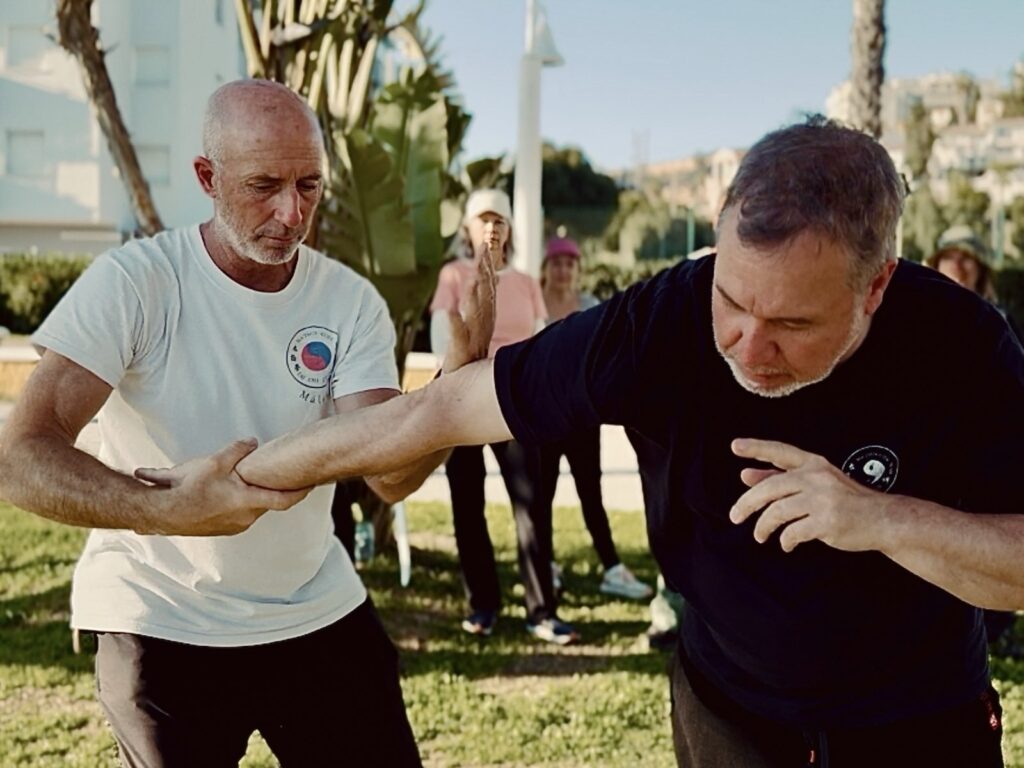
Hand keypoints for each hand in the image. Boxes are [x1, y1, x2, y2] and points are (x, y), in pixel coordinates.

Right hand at [134, 438, 311, 535]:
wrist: (163, 513)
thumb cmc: (188, 490)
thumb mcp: (214, 462)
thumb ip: (237, 450)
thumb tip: (253, 442)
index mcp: (247, 502)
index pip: (284, 500)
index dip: (301, 493)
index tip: (312, 485)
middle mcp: (245, 518)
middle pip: (268, 502)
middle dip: (273, 489)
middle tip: (280, 476)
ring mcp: (234, 526)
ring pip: (253, 507)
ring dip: (253, 495)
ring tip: (246, 480)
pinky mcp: (223, 529)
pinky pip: (239, 513)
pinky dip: (239, 502)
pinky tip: (228, 490)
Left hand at [443, 242, 496, 372]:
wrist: (464, 389)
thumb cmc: (469, 356)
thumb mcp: (478, 326)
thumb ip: (485, 301)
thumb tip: (494, 277)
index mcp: (486, 319)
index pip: (489, 288)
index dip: (488, 267)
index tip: (486, 245)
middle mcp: (483, 327)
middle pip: (485, 296)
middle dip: (485, 273)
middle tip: (484, 252)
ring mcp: (473, 339)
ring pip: (476, 312)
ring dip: (475, 294)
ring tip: (473, 276)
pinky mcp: (461, 353)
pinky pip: (458, 336)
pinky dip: (455, 323)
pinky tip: (449, 311)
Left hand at [728, 438, 885, 552]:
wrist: (883, 519)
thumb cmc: (847, 500)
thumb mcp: (817, 482)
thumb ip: (781, 478)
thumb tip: (746, 475)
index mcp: (814, 465)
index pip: (781, 452)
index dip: (757, 448)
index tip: (735, 446)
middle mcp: (817, 478)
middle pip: (770, 488)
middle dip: (747, 503)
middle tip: (735, 516)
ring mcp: (823, 500)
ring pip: (777, 512)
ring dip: (763, 527)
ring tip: (760, 535)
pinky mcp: (827, 522)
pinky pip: (792, 532)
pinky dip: (784, 540)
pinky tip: (786, 544)